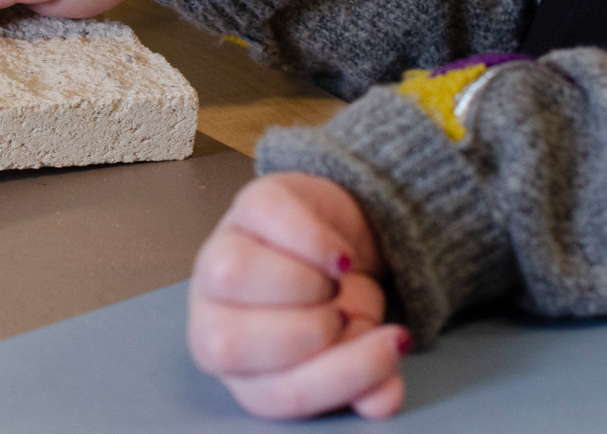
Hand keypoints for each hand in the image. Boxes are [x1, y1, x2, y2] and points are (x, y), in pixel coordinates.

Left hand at [189, 173, 409, 419]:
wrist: (339, 244)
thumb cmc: (336, 306)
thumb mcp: (360, 349)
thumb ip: (368, 381)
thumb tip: (382, 399)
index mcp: (245, 372)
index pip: (280, 395)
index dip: (345, 373)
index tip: (392, 343)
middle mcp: (214, 319)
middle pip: (228, 345)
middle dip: (310, 330)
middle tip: (341, 312)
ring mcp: (219, 256)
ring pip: (230, 273)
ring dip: (301, 282)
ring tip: (334, 280)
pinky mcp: (246, 207)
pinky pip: (265, 214)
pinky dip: (313, 237)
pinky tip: (338, 252)